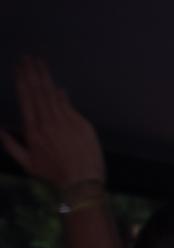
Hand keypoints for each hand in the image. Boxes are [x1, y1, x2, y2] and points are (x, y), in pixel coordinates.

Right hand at [1, 58, 102, 188]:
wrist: (83, 183)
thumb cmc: (55, 175)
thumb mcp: (28, 164)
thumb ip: (12, 145)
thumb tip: (1, 129)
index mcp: (34, 131)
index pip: (26, 98)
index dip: (22, 80)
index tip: (19, 67)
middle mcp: (49, 123)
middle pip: (39, 91)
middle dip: (32, 72)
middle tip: (28, 57)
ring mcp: (67, 123)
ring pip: (54, 94)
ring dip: (46, 76)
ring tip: (40, 62)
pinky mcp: (82, 125)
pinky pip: (69, 106)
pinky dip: (62, 95)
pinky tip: (56, 85)